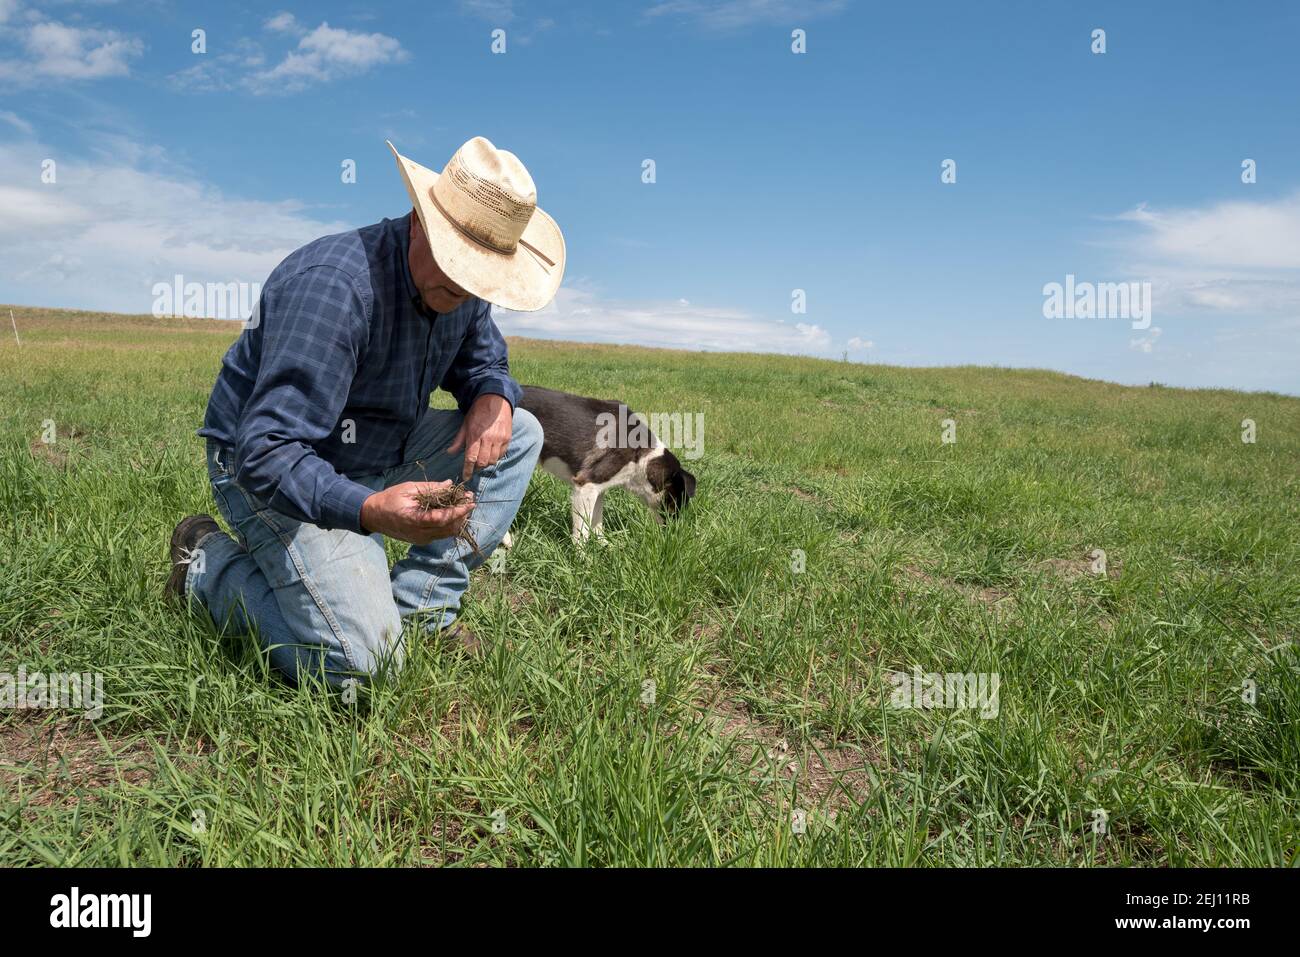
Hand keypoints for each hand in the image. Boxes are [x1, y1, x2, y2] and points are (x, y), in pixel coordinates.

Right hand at [360, 481, 474, 544]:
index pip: (443, 519)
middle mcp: (419, 534)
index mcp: (414, 520)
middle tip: (469, 499)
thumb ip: (430, 488)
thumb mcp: (409, 489)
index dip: (459, 511)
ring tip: (463, 504)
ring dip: (458, 519)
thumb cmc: (390, 499)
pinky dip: (450, 524)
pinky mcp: (422, 540)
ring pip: (447, 533)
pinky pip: (441, 534)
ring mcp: (421, 539)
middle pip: (449, 528)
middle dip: (462, 514)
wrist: (374, 515)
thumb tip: (449, 485)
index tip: (471, 502)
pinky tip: (453, 511)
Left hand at [447, 393, 512, 480]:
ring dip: (486, 463)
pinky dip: (495, 457)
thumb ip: (459, 440)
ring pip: (493, 460)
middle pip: (482, 462)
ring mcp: (499, 438)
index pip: (470, 458)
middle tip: (474, 467)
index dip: (467, 470)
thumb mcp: (465, 424)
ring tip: (482, 460)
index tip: (466, 477)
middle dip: (477, 468)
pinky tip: (491, 453)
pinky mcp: (507, 438)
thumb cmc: (478, 412)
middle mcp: (488, 438)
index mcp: (475, 435)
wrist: (496, 400)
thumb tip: (450, 453)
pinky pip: (501, 454)